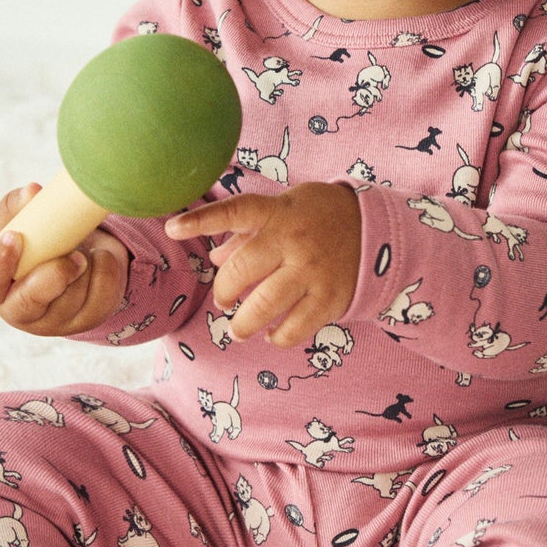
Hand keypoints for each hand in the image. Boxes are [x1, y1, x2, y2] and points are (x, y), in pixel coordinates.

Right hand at [0, 184, 128, 335]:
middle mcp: (22, 311)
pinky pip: (102, 296)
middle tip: (74, 256)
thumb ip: (20, 208)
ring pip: (72, 298)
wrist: (81, 260)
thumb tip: (31, 191)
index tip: (15, 236)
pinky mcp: (88, 320)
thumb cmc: (42, 245)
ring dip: (85, 265)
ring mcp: (57, 321)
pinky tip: (100, 258)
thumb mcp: (27, 227)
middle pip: (29, 302)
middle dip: (53, 276)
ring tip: (84, 250)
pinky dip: (106, 268)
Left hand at [165, 182, 359, 346]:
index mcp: (279, 213)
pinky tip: (272, 334)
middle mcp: (294, 241)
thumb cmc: (318, 217)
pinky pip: (293, 328)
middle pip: (241, 271)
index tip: (171, 228)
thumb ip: (248, 232)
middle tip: (224, 302)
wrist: (375, 231)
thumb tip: (215, 257)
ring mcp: (313, 271)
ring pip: (263, 307)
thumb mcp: (285, 210)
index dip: (201, 220)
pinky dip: (276, 337)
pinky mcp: (330, 299)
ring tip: (240, 328)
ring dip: (243, 324)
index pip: (236, 211)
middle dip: (224, 293)